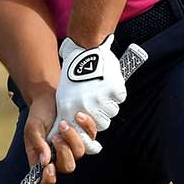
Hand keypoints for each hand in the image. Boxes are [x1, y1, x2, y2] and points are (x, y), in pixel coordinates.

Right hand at [23, 91, 98, 183]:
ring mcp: (73, 147)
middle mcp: (59, 157)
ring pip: (80, 152)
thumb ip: (37, 144)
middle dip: (64, 152)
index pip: (44, 182)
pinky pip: (91, 136)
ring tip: (63, 124)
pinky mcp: (85, 136)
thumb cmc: (38, 115)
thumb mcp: (32, 128)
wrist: (48, 98)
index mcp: (42, 160)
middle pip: (68, 167)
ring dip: (72, 137)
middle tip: (55, 136)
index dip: (47, 181)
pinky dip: (85, 125)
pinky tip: (77, 116)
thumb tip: (45, 161)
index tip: (49, 168)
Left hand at [57, 35, 124, 151]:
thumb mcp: (64, 93)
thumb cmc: (73, 71)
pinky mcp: (114, 91)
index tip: (92, 126)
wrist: (85, 49)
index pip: (84, 134)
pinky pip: (120, 98)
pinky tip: (108, 82)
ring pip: (112, 112)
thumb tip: (71, 129)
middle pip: (102, 124)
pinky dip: (116, 92)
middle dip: (102, 115)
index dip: (89, 132)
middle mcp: (85, 107)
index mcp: (69, 109)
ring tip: (102, 89)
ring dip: (109, 103)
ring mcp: (101, 100)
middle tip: (99, 101)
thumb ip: (68, 112)